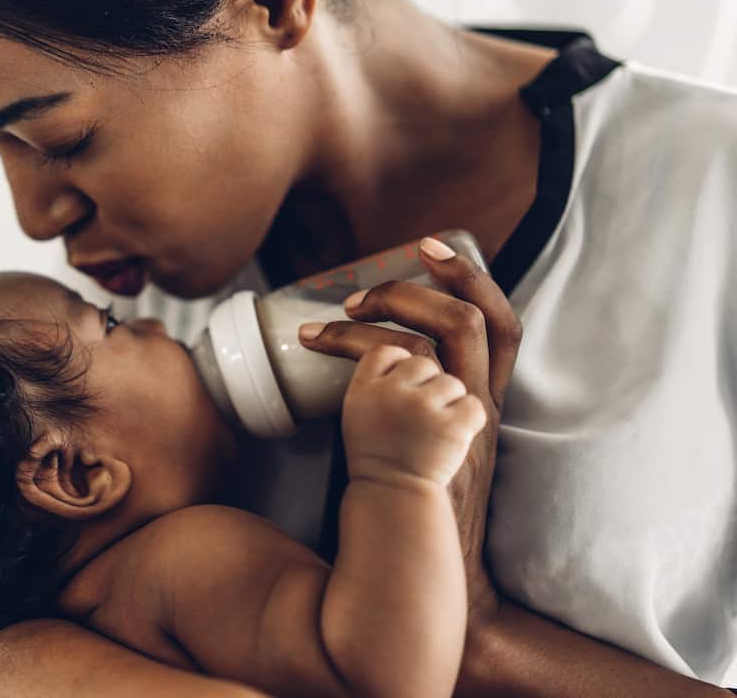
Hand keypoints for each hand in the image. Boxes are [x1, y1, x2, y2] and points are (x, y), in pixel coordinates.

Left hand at [298, 237, 522, 620]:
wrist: (430, 574)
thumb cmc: (417, 510)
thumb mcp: (432, 447)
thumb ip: (413, 407)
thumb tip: (363, 366)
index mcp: (485, 403)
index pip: (503, 326)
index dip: (471, 278)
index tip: (431, 247)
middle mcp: (482, 407)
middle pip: (478, 320)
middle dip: (429, 281)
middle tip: (372, 280)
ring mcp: (460, 424)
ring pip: (442, 337)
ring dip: (390, 308)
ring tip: (342, 308)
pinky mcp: (432, 440)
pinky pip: (397, 373)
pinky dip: (355, 347)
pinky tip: (317, 344)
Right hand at [342, 344, 484, 487]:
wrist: (395, 505)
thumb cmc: (380, 462)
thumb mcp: (360, 415)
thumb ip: (377, 381)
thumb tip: (401, 351)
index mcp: (363, 392)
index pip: (384, 350)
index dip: (397, 359)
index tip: (399, 377)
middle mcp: (391, 395)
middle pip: (420, 357)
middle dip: (427, 378)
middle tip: (424, 400)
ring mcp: (424, 410)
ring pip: (451, 381)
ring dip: (449, 402)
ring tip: (436, 428)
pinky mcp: (453, 430)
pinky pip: (473, 405)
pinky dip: (468, 421)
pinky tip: (454, 437)